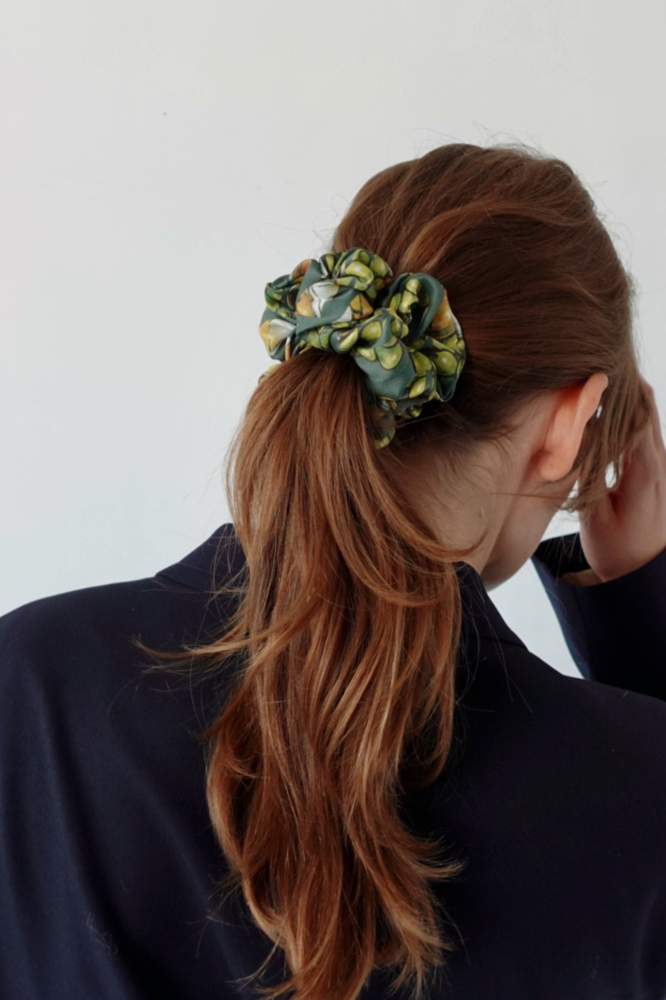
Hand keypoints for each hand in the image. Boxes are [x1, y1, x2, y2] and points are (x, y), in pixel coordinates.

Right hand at [579, 377, 665, 581]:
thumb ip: (588, 471)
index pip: (636, 411)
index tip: (591, 371)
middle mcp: (660, 461)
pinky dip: (627, 417)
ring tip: (596, 385)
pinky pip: (644, 432)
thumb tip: (578, 433)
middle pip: (646, 405)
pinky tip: (607, 416)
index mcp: (644, 468)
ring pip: (647, 416)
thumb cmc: (618, 550)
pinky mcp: (656, 472)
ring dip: (625, 399)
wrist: (644, 576)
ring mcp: (662, 465)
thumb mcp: (594, 515)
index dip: (616, 386)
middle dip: (622, 384)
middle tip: (591, 370)